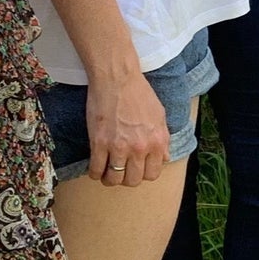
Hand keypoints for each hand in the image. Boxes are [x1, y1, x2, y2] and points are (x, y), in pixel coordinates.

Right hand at [87, 68, 169, 186]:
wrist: (118, 79)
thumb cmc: (139, 94)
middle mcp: (140, 148)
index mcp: (157, 142)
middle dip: (127, 180)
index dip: (144, 174)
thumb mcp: (160, 116)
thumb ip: (163, 139)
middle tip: (121, 172)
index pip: (153, 173)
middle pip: (133, 180)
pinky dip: (95, 173)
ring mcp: (119, 147)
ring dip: (110, 180)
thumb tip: (163, 158)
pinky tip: (95, 169)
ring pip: (115, 179)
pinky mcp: (99, 143)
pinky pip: (96, 169)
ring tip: (107, 174)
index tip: (137, 170)